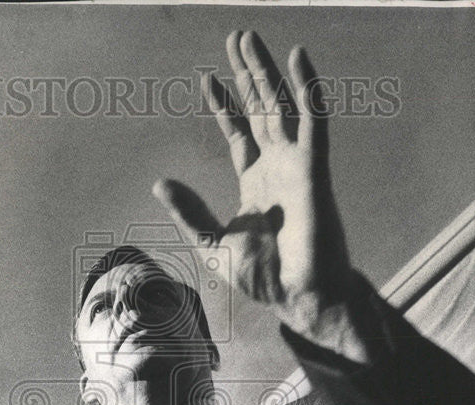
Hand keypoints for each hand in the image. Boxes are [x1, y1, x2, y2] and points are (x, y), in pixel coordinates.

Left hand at [154, 31, 361, 354]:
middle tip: (236, 38)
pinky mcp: (314, 168)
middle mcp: (277, 167)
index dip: (224, 104)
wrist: (297, 296)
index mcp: (255, 182)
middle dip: (247, 74)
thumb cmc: (263, 278)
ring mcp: (296, 164)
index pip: (239, 133)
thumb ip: (189, 211)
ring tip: (249, 39)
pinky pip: (314, 120)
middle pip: (260, 108)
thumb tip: (160, 182)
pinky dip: (308, 88)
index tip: (209, 77)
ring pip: (282, 105)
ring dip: (267, 71)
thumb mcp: (212, 243)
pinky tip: (298, 58)